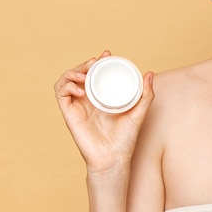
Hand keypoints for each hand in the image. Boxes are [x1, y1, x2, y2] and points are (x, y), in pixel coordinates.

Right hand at [54, 50, 154, 173]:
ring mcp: (77, 106)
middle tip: (95, 62)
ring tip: (85, 74)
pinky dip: (67, 86)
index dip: (97, 61)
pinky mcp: (69, 114)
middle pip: (79, 74)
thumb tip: (150, 74)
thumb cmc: (125, 139)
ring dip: (73, 72)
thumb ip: (146, 95)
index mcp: (101, 97)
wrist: (114, 158)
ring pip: (66, 80)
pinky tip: (80, 89)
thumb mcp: (139, 112)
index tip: (106, 54)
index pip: (94, 74)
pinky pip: (60, 94)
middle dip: (84, 63)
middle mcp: (87, 100)